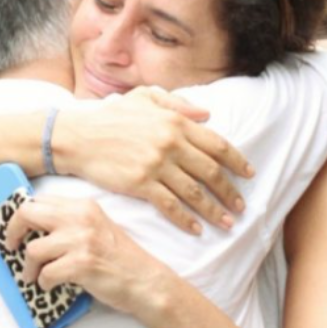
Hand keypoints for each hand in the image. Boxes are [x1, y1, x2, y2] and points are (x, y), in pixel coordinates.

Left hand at [4, 195, 176, 318]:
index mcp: (85, 206)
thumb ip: (71, 222)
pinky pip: (45, 274)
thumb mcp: (98, 228)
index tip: (17, 229)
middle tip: (12, 246)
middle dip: (13, 232)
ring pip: (33, 250)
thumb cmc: (122, 259)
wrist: (146, 281)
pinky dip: (45, 283)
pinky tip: (53, 285)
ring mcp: (82, 240)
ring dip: (31, 268)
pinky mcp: (81, 264)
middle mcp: (82, 218)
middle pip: (27, 213)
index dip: (21, 215)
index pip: (39, 200)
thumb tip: (34, 226)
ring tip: (36, 276)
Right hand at [53, 87, 253, 234]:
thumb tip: (207, 115)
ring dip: (214, 210)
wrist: (77, 137)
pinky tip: (196, 229)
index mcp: (176, 122)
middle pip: (211, 172)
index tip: (249, 173)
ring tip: (227, 223)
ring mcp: (156, 165)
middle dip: (230, 191)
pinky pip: (170, 206)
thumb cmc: (111, 116)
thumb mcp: (145, 98)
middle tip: (240, 206)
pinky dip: (185, 219)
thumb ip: (178, 104)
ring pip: (194, 192)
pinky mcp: (140, 184)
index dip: (237, 161)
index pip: (218, 144)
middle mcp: (171, 143)